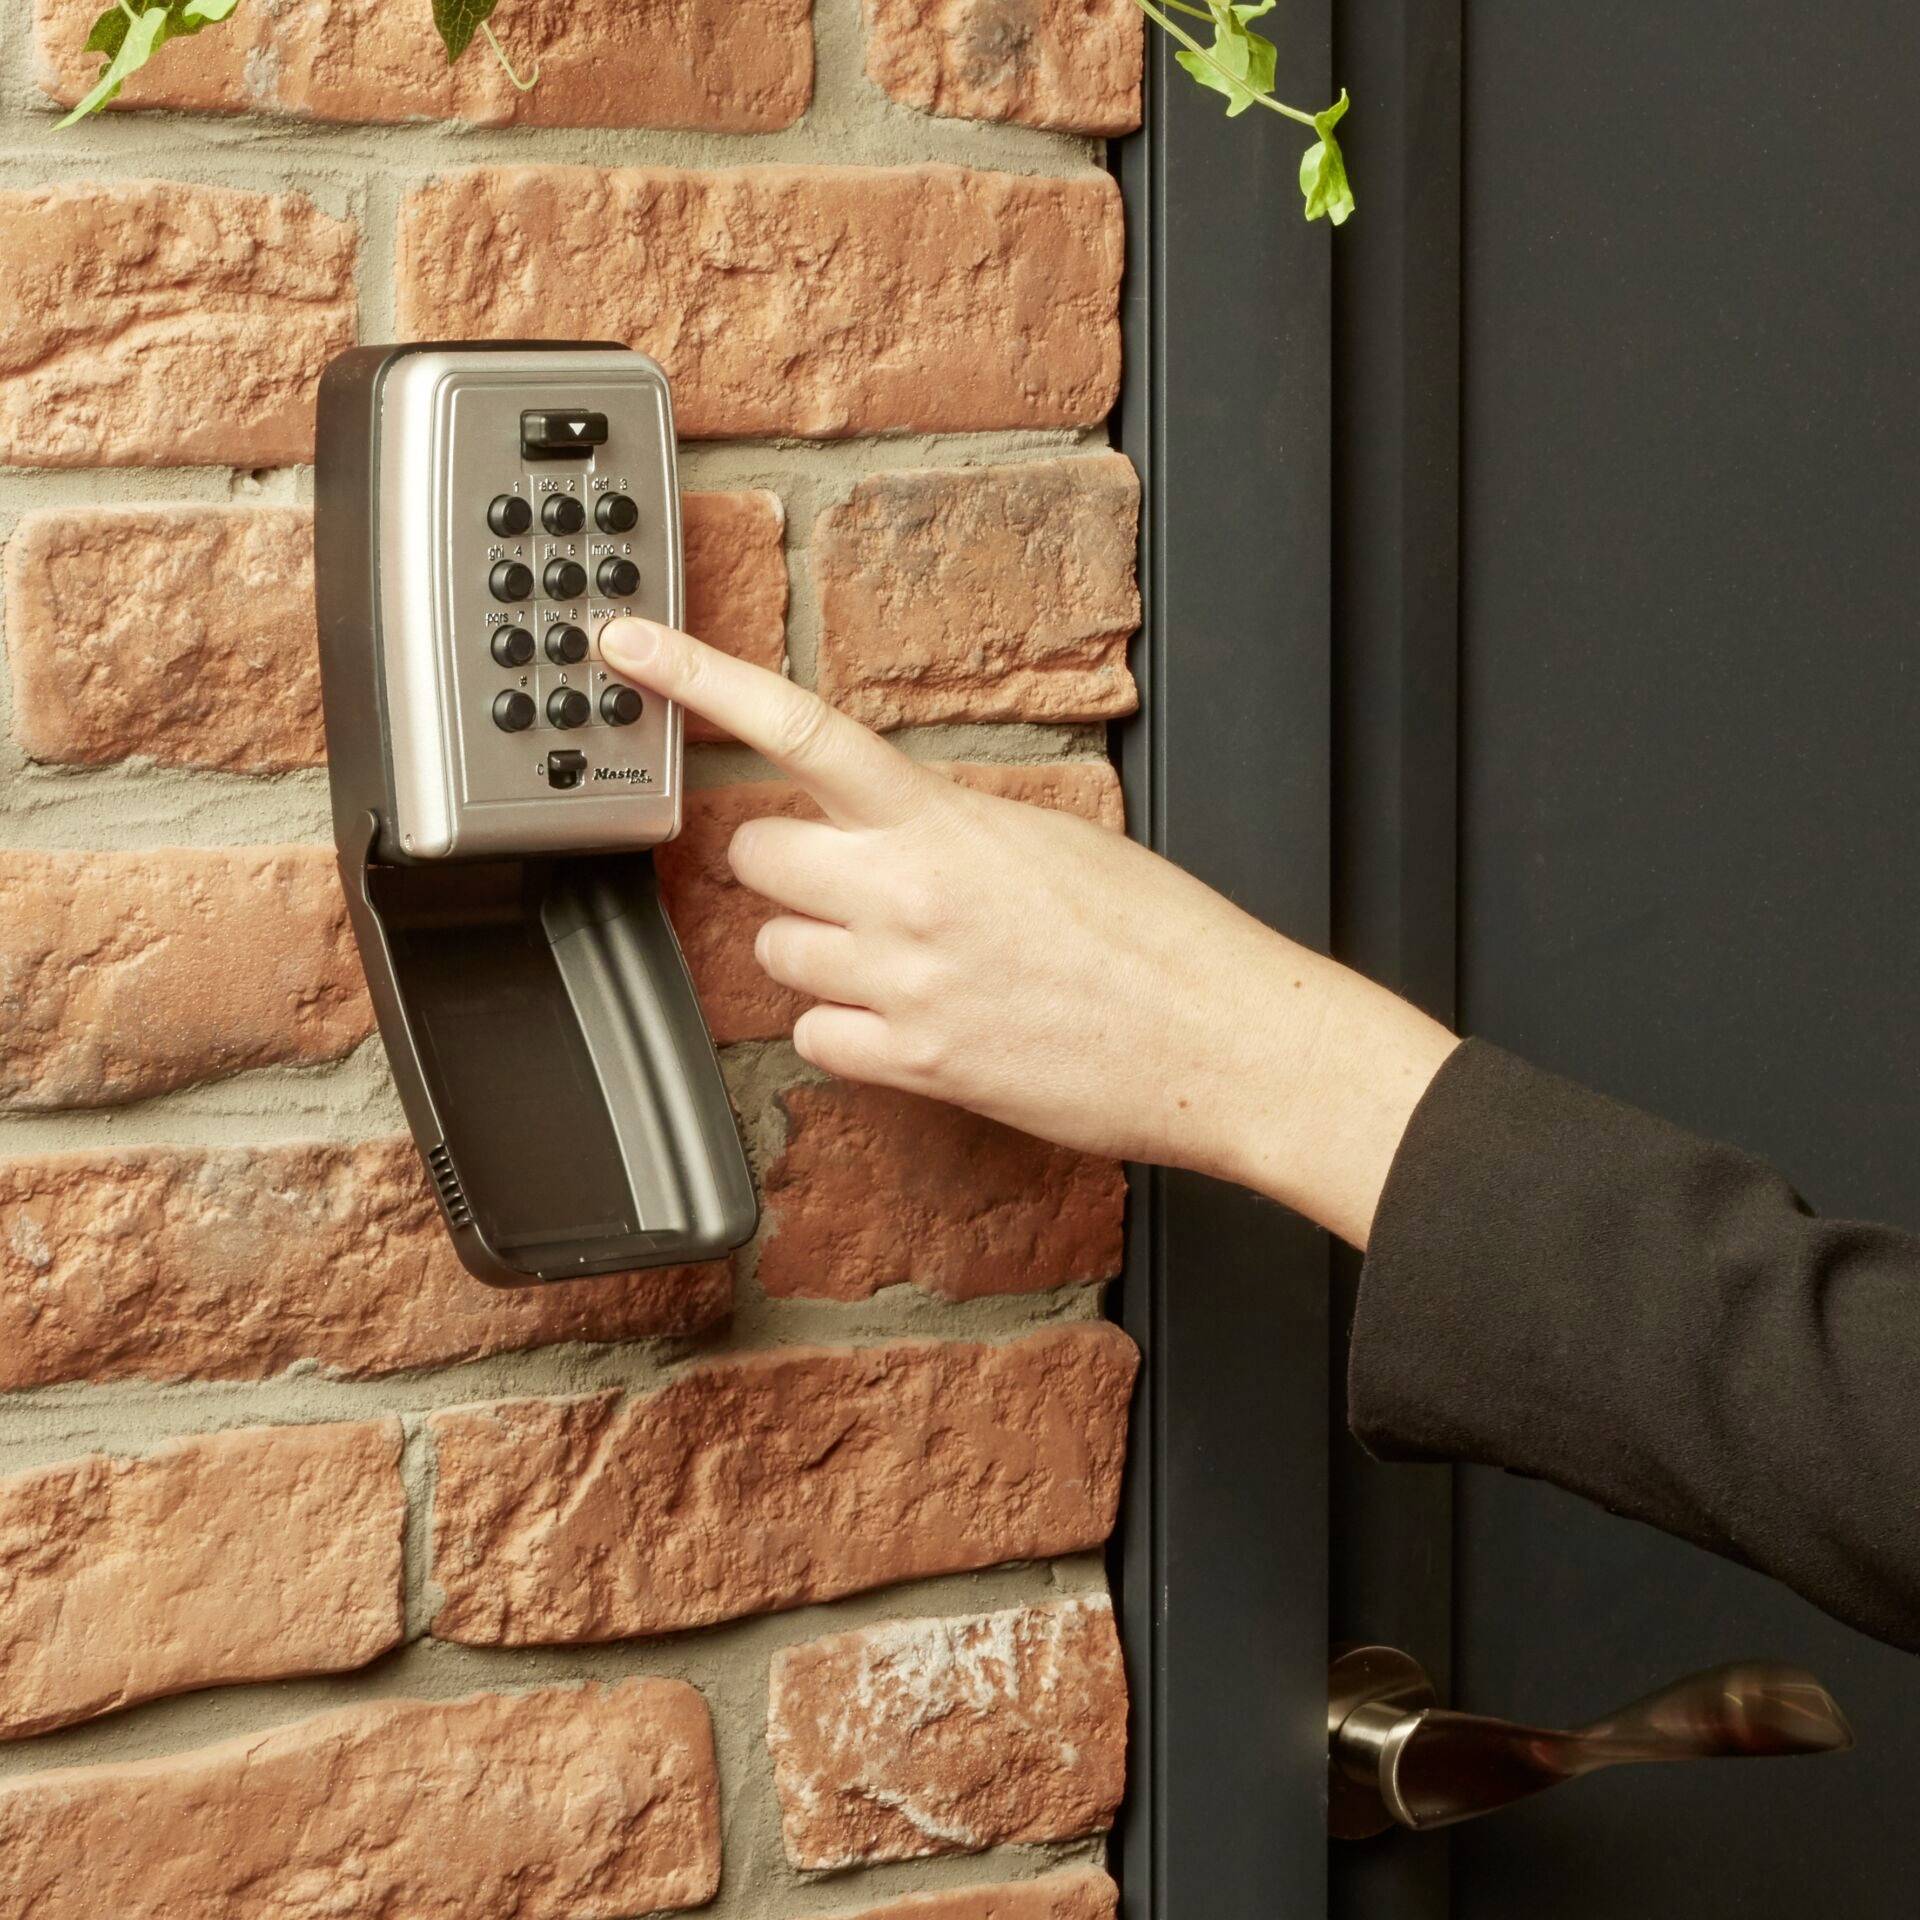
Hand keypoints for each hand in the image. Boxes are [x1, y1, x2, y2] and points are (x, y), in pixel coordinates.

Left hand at [601, 619, 1457, 1247]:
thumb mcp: (1052, 837)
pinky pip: (812, 1038)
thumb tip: (886, 829)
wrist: (1220, 1037)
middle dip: (791, 866)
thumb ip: (948, 825)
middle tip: (854, 881)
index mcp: (946, 818)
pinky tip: (913, 1022)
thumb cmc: (1159, 936)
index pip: (798, 728)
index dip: (699, 678)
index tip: (627, 648)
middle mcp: (907, 895)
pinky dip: (845, 1030)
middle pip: (756, 855)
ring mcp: (903, 985)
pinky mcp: (914, 1065)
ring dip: (817, 951)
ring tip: (903, 962)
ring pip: (774, 952)